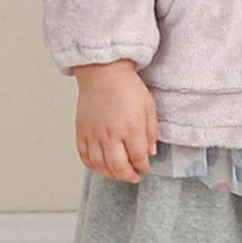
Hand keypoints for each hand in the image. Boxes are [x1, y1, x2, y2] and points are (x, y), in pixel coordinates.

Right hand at [73, 58, 158, 182]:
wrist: (104, 72)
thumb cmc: (127, 86)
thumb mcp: (149, 106)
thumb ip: (151, 131)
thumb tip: (150, 152)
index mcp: (131, 128)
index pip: (138, 158)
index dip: (143, 167)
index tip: (145, 168)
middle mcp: (111, 134)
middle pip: (119, 167)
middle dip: (128, 176)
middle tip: (134, 177)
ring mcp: (94, 135)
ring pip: (100, 166)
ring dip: (111, 174)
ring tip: (119, 173)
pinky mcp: (82, 132)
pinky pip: (85, 157)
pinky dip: (93, 166)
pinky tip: (101, 166)